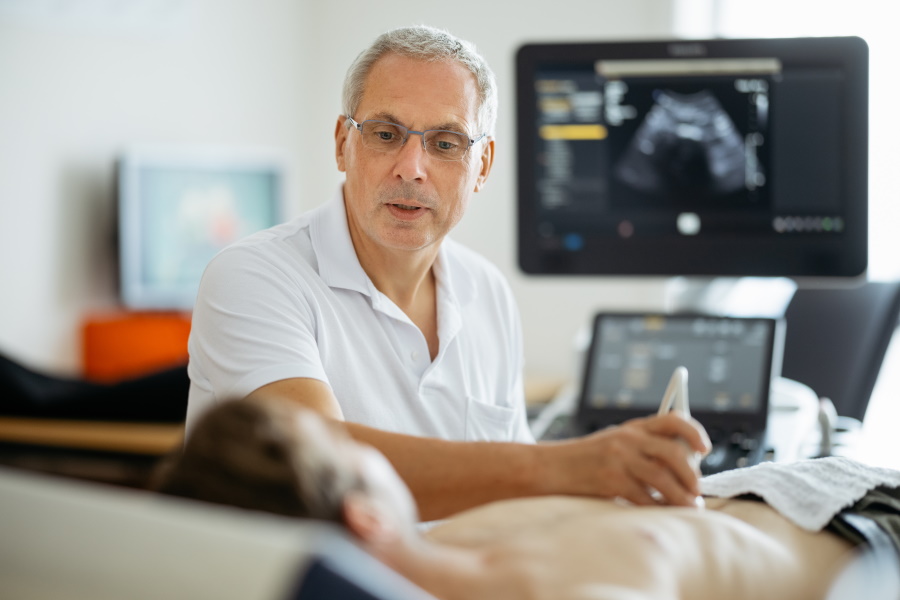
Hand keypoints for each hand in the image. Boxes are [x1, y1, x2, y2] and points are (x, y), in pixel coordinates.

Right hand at [538, 412, 710, 506]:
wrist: (547, 469)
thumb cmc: (582, 462)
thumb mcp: (612, 445)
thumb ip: (641, 450)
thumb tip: (682, 469)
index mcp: (632, 428)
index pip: (672, 419)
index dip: (694, 433)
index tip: (704, 450)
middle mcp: (628, 439)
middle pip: (674, 453)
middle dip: (692, 475)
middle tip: (697, 491)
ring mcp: (619, 458)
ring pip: (664, 479)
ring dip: (682, 497)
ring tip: (689, 507)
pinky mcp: (611, 480)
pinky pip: (646, 498)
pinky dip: (659, 509)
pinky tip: (662, 514)